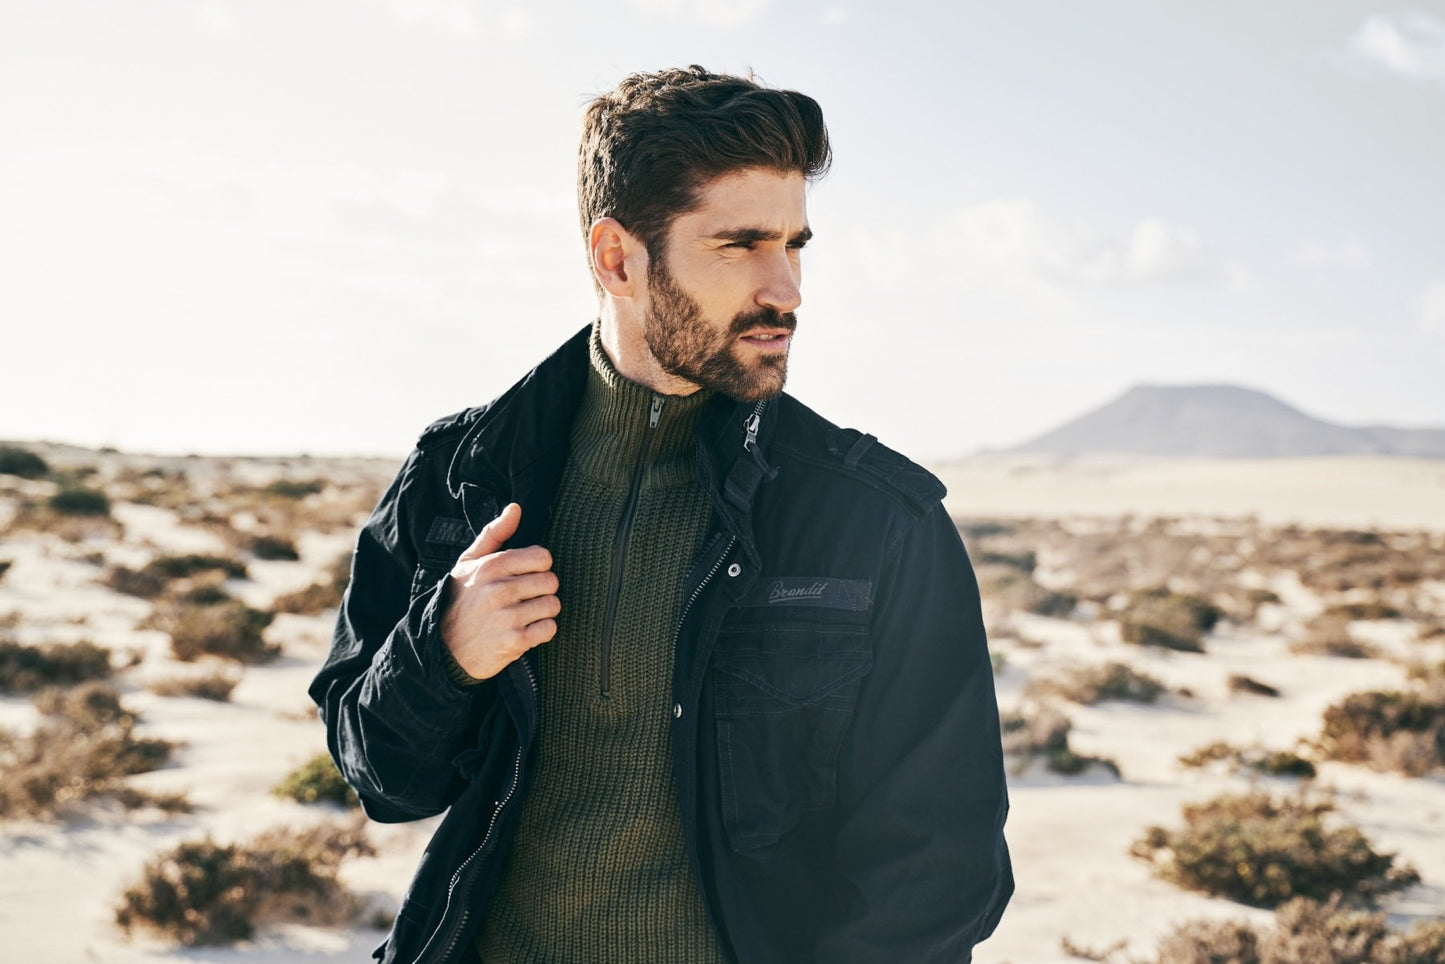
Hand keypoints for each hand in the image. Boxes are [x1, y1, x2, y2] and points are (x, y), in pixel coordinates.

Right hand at [439, 503, 558, 679]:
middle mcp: (499, 590)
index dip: (538, 566)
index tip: (526, 575)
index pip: (542, 557)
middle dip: (542, 589)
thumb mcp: (469, 563)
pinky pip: (549, 629)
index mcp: (492, 566)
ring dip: (543, 611)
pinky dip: (541, 631)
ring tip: (524, 614)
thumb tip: (515, 508)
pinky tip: (525, 631)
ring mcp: (507, 617)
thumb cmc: (461, 600)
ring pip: (553, 605)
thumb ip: (495, 534)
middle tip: (525, 597)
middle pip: (551, 581)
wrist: (442, 648)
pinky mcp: (514, 642)